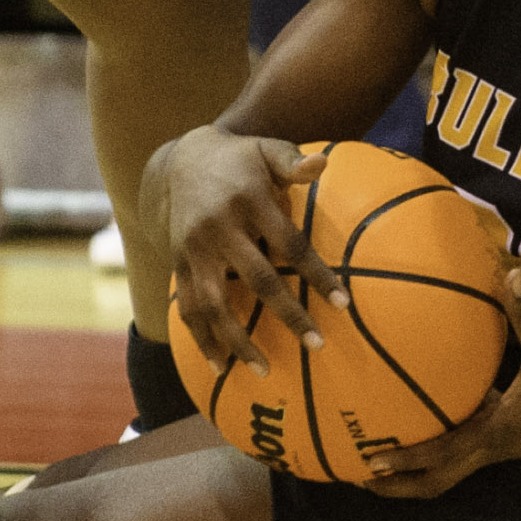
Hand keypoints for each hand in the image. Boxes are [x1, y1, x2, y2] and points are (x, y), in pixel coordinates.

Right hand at [145, 128, 346, 373]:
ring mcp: (194, 250)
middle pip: (258, 280)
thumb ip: (293, 160)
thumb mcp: (265, 149)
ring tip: (264, 371)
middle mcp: (219, 228)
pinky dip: (202, 339)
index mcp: (248, 201)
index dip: (317, 275)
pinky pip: (188, 308)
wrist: (179, 162)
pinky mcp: (178, 265)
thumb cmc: (240, 160)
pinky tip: (220, 366)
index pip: (290, 244)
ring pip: (216, 304)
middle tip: (317, 345)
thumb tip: (323, 163)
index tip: (342, 304)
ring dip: (239, 340)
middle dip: (289, 315)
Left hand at [358, 258, 520, 497]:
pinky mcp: (510, 440)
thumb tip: (507, 275)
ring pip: (452, 471)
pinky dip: (444, 450)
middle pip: (438, 481)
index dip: (407, 461)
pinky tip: (435, 425)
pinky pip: (468, 453)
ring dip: (419, 472)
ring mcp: (501, 447)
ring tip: (386, 464)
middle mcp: (493, 446)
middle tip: (364, 478)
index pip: (442, 454)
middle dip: (401, 485)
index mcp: (495, 432)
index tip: (371, 463)